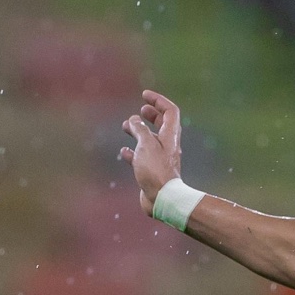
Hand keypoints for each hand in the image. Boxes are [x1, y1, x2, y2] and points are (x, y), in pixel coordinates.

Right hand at [120, 89, 183, 215]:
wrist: (163, 199)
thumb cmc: (156, 170)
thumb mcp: (146, 143)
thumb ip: (139, 128)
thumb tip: (134, 120)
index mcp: (170, 136)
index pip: (170, 111)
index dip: (158, 100)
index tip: (145, 95)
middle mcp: (167, 146)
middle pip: (162, 125)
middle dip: (151, 116)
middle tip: (140, 112)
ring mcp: (160, 159)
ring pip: (149, 140)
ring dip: (138, 132)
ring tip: (125, 127)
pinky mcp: (152, 172)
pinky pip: (142, 158)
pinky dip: (133, 152)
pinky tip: (124, 152)